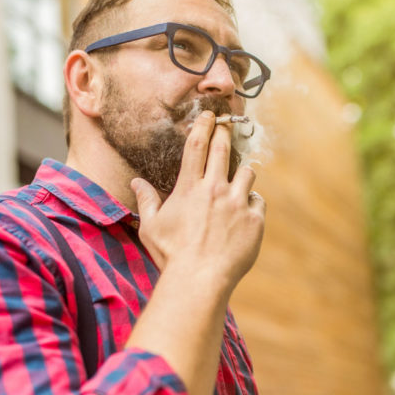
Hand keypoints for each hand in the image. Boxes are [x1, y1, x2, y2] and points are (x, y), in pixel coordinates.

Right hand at [131, 110, 265, 293]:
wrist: (200, 280)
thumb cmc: (171, 255)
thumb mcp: (151, 227)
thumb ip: (146, 200)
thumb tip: (135, 183)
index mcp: (189, 188)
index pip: (197, 145)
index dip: (204, 125)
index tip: (210, 115)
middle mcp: (215, 190)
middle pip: (223, 149)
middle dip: (226, 132)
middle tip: (227, 125)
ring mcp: (237, 204)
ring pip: (247, 172)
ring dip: (242, 171)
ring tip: (238, 178)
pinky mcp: (255, 221)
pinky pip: (259, 200)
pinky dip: (253, 202)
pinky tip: (246, 210)